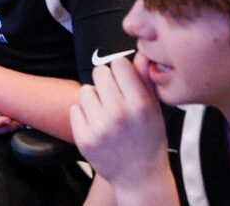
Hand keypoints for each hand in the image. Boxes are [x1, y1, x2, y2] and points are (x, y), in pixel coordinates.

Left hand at [70, 54, 168, 190]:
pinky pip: (75, 109)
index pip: (119, 63)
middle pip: (99, 72)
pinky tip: (98, 126)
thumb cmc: (149, 138)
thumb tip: (140, 52)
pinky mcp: (84, 140)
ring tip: (106, 113)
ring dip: (94, 98)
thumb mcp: (154, 109)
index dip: (121, 70)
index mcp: (140, 105)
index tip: (125, 80)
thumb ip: (145, 79)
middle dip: (106, 81)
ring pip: (85, 90)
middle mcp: (119, 115)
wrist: (139, 177)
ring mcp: (100, 128)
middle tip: (114, 97)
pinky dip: (84, 115)